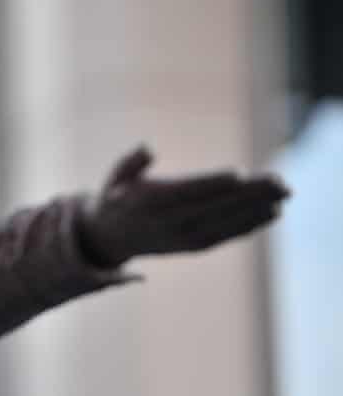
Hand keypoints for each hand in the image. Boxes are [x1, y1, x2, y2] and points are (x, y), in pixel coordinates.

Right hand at [78, 146, 289, 265]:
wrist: (110, 239)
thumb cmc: (117, 197)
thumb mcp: (116, 176)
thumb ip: (131, 162)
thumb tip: (147, 149)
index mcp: (148, 203)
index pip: (184, 193)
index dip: (210, 184)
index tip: (237, 174)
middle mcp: (167, 223)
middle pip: (213, 207)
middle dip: (248, 194)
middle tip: (279, 180)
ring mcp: (182, 237)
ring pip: (225, 222)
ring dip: (257, 208)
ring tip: (285, 193)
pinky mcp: (193, 246)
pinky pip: (226, 236)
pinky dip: (249, 225)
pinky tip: (272, 213)